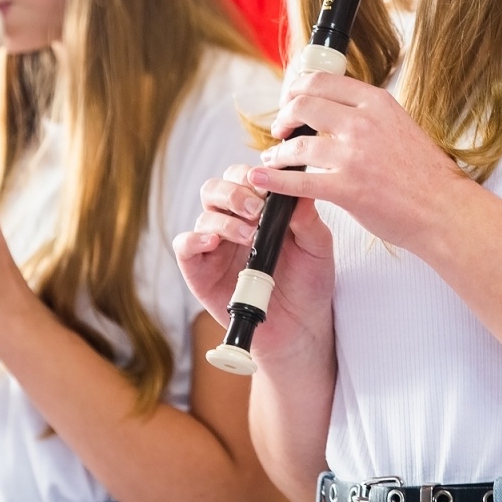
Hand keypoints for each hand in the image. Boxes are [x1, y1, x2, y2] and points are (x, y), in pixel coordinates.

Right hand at [174, 164, 334, 363]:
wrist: (299, 326)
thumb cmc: (308, 282)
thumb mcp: (317, 246)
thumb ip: (307, 216)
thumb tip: (299, 186)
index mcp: (259, 209)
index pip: (245, 176)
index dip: (254, 175)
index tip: (271, 185)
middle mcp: (232, 221)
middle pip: (217, 187)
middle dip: (234, 192)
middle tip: (255, 208)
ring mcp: (214, 246)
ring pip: (203, 214)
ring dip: (224, 219)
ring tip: (249, 235)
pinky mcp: (199, 270)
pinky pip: (183, 245)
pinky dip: (194, 239)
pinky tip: (213, 243)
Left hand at [251, 71, 472, 256]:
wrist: (443, 209)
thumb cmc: (426, 174)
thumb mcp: (400, 125)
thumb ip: (369, 114)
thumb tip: (338, 107)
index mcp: (376, 102)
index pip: (322, 81)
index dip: (297, 88)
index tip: (290, 99)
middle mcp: (362, 123)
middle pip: (303, 105)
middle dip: (283, 116)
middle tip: (279, 128)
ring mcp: (353, 156)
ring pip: (297, 145)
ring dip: (277, 152)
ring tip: (272, 157)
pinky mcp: (346, 188)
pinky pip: (298, 182)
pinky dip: (274, 179)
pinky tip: (262, 178)